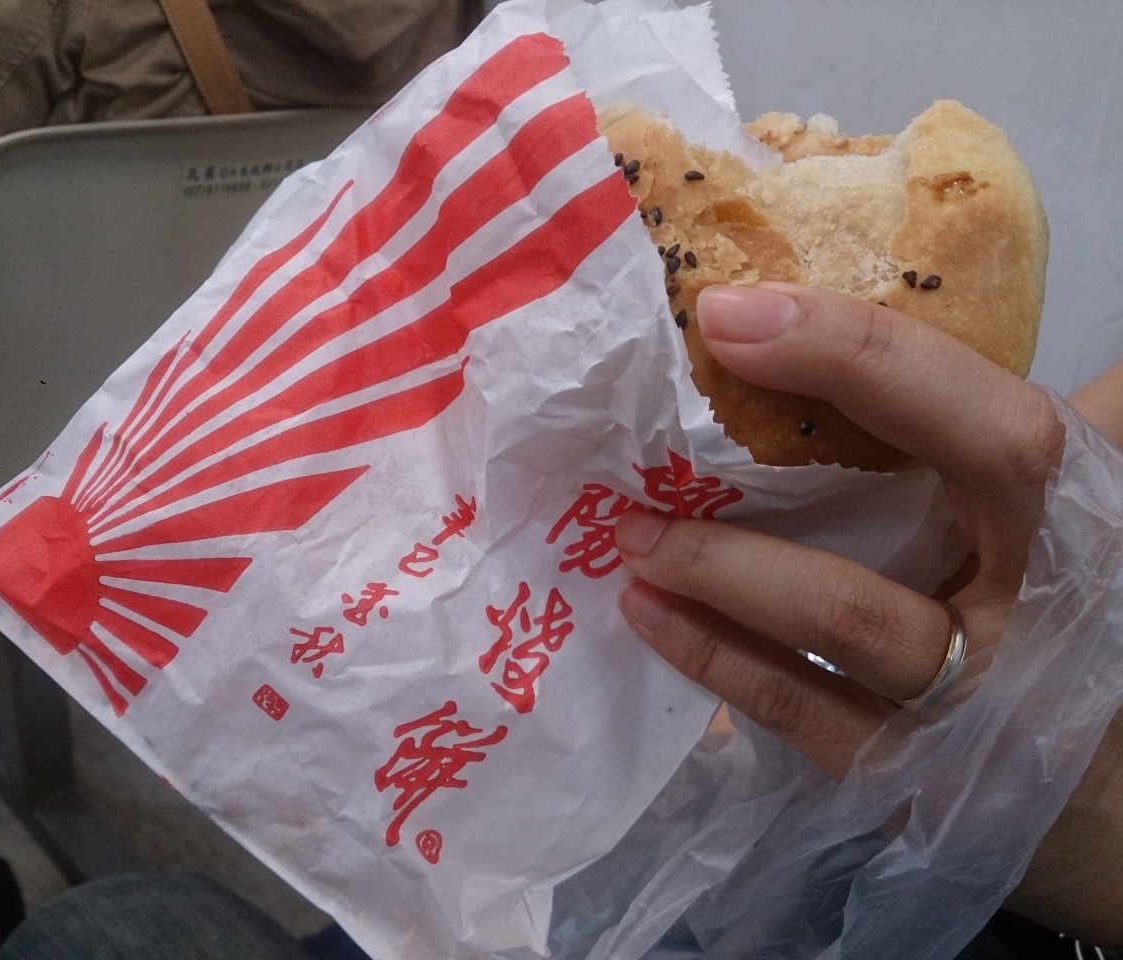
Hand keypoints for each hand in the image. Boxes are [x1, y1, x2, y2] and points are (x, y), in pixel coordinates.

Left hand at [614, 282, 1121, 946]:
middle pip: (880, 547)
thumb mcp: (1078, 500)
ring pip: (832, 638)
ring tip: (629, 540)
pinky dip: (719, 664)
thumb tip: (947, 302)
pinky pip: (804, 717)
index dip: (857, 355)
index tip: (726, 315)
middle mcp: (1029, 614)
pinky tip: (653, 618)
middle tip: (637, 468)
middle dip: (742, 518)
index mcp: (1075, 516)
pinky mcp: (912, 777)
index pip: (983, 426)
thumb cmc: (1086, 596)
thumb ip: (1012, 419)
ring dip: (715, 585)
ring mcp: (969, 707)